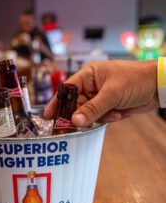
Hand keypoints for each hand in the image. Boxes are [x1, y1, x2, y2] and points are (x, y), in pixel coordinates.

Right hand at [44, 60, 158, 125]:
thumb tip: (74, 121)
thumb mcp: (112, 93)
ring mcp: (99, 97)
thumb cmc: (135, 80)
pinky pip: (99, 118)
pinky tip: (118, 114)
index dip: (57, 102)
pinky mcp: (107, 107)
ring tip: (111, 113)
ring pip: (87, 114)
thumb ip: (92, 109)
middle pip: (75, 104)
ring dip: (97, 117)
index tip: (49, 116)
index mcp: (89, 75)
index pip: (67, 89)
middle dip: (78, 115)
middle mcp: (92, 86)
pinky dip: (107, 118)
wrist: (159, 86)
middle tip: (75, 127)